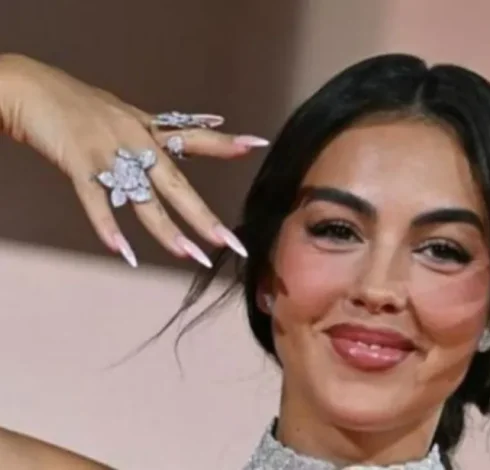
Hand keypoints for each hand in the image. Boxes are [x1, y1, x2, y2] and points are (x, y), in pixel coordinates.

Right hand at [0, 54, 267, 266]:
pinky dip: (108, 227)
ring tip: (189, 255)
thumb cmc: (78, 106)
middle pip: (176, 184)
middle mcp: (136, 141)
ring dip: (166, 230)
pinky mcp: (78, 162)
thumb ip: (156, 131)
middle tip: (230, 242)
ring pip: (143, 199)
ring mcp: (108, 152)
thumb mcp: (124, 116)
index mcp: (148, 130)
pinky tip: (123, 252)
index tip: (257, 145)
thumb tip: (189, 132)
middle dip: (203, 217)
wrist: (30, 88)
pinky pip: (96, 201)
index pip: (194, 137)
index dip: (224, 142)